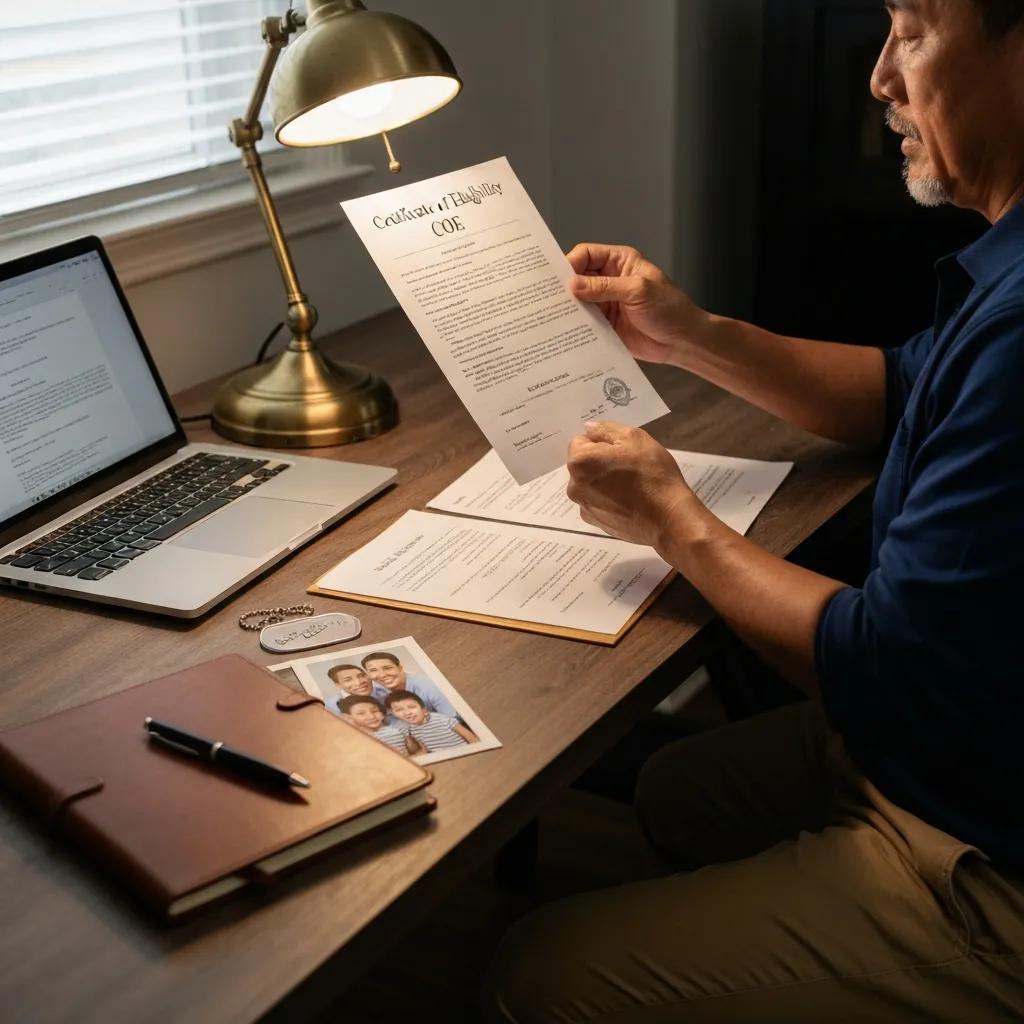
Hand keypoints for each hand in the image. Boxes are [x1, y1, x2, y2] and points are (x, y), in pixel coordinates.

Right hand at [566, 243, 705, 365]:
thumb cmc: (670, 309)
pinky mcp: (604, 325)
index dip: (571, 264)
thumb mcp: (638, 291)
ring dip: (568, 309)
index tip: (560, 280)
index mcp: (620, 262)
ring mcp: (606, 303)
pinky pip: (584, 323)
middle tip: (548, 299)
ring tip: (552, 318)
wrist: (682, 341)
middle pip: (578, 278)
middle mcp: (609, 280)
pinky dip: (574, 327)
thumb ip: (605, 287)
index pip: (587, 255)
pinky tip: (565, 332)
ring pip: (578, 302)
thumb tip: (573, 285)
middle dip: (564, 287)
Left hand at [566, 421, 694, 548]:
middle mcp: (574, 486)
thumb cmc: (652, 474)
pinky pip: (597, 502)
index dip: (601, 441)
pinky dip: (607, 499)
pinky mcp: (595, 523)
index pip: (580, 441)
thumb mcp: (635, 438)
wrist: (668, 518)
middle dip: (600, 462)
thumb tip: (588, 429)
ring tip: (630, 486)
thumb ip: (606, 430)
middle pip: (583, 464)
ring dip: (603, 480)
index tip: (622, 450)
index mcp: (579, 462)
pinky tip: (628, 502)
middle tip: (628, 467)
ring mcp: (584, 507)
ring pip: (590, 484)